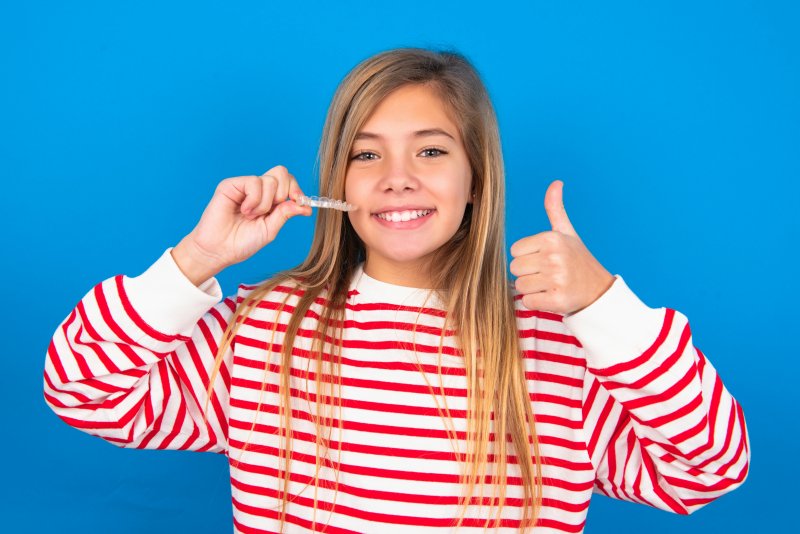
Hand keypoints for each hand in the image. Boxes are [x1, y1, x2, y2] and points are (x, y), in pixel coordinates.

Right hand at [172, 165, 312, 284]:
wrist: (220, 250)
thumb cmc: (242, 242)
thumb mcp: (270, 229)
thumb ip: (286, 214)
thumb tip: (306, 206)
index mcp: (270, 199)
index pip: (288, 181)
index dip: (296, 189)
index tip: (299, 202)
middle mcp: (258, 190)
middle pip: (282, 172)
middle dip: (283, 193)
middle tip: (271, 211)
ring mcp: (244, 186)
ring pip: (270, 180)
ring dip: (265, 203)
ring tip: (250, 216)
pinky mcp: (231, 184)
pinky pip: (254, 182)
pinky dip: (254, 200)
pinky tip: (244, 210)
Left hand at [509, 180, 614, 314]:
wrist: (599, 290)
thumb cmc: (577, 259)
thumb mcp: (567, 232)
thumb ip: (555, 208)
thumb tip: (556, 182)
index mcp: (552, 238)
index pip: (515, 250)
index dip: (526, 256)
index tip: (543, 258)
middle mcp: (554, 257)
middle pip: (515, 268)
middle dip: (527, 273)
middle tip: (547, 273)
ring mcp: (556, 279)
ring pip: (520, 286)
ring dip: (532, 289)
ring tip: (549, 284)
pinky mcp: (557, 300)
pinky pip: (528, 302)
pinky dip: (537, 302)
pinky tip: (551, 295)